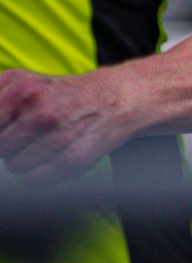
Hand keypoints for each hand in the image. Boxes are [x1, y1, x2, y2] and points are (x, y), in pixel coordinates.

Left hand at [0, 67, 128, 178]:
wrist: (110, 100)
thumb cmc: (57, 93)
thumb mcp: (20, 81)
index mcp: (22, 90)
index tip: (4, 133)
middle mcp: (41, 113)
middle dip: (7, 143)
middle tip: (24, 133)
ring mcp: (58, 138)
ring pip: (14, 166)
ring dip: (23, 158)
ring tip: (40, 143)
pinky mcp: (72, 161)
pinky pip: (32, 180)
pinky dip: (37, 173)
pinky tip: (50, 156)